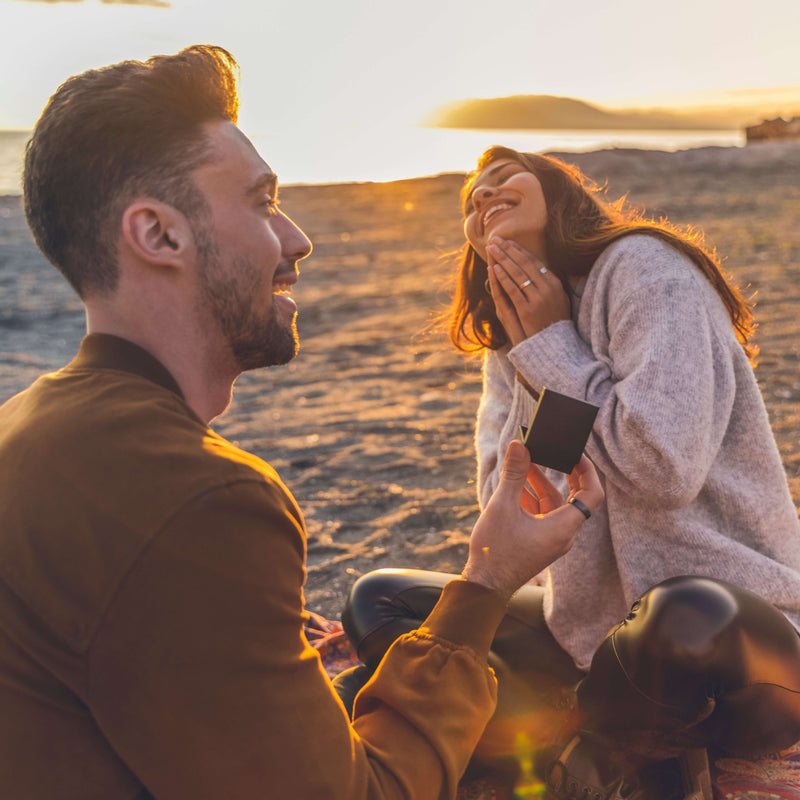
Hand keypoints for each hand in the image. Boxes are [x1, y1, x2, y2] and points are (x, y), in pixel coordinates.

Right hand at [462, 440, 602, 602]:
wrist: (485, 586)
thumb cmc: (495, 551)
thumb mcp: (502, 506)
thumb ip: (514, 474)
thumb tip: (518, 445)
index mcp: (563, 528)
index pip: (592, 495)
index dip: (587, 471)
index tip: (575, 454)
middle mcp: (563, 535)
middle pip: (574, 497)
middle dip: (562, 473)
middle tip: (554, 452)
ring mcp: (551, 540)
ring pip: (553, 505)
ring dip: (540, 484)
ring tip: (524, 464)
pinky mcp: (539, 542)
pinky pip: (542, 515)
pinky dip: (532, 499)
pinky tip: (515, 488)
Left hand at [486, 237, 570, 345]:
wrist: (554, 343)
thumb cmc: (553, 321)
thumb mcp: (557, 299)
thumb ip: (547, 284)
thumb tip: (538, 268)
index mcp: (555, 283)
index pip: (534, 262)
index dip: (520, 250)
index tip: (508, 242)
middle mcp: (548, 288)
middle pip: (524, 264)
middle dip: (508, 250)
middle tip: (496, 239)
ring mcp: (538, 299)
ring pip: (518, 274)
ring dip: (503, 259)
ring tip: (491, 248)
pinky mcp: (527, 310)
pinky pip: (513, 290)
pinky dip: (503, 278)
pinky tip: (494, 268)